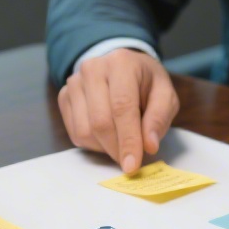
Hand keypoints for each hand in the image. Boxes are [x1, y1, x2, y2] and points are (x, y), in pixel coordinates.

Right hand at [57, 49, 178, 173]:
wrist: (123, 68)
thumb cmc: (146, 84)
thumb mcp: (165, 95)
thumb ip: (159, 118)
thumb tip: (149, 146)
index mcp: (121, 63)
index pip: (122, 107)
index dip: (128, 140)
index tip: (132, 166)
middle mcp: (92, 68)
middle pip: (100, 122)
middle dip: (116, 148)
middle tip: (130, 161)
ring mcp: (74, 82)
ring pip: (85, 130)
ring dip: (105, 147)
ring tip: (121, 140)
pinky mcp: (64, 96)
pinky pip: (75, 133)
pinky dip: (93, 144)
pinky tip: (107, 135)